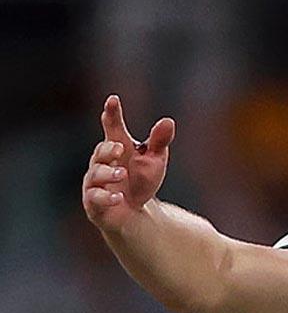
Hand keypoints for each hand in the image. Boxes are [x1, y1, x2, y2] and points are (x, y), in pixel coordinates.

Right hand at [81, 95, 174, 232]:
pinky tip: (118, 198)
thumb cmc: (141, 180)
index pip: (113, 126)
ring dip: (108, 173)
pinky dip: (106, 197)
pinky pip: (95, 198)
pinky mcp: (94, 202)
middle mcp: (102, 162)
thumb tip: (168, 121)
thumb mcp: (154, 160)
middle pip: (101, 150)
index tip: (113, 100)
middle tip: (120, 148)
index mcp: (117, 146)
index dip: (112, 113)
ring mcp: (95, 182)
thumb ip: (159, 141)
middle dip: (108, 148)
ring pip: (96, 174)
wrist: (135, 212)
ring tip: (122, 174)